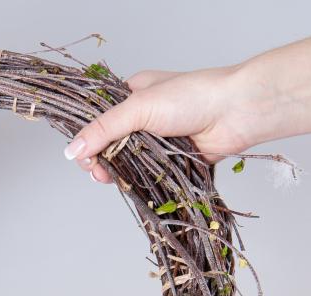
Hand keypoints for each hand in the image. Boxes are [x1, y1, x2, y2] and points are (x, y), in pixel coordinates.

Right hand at [64, 65, 265, 180]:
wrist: (238, 112)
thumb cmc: (192, 97)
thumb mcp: (139, 108)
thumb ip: (104, 130)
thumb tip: (72, 150)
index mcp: (132, 94)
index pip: (98, 119)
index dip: (87, 139)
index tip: (83, 157)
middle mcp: (143, 116)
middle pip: (110, 144)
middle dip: (100, 160)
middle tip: (97, 172)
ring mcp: (159, 139)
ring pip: (128, 161)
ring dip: (118, 172)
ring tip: (111, 180)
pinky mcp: (173, 158)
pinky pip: (149, 173)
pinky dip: (139, 180)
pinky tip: (131, 186)